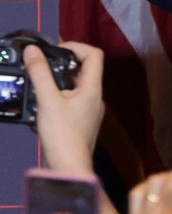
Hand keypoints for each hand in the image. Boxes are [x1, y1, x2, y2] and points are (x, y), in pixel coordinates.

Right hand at [27, 40, 104, 176]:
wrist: (68, 166)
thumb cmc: (63, 136)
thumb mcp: (48, 100)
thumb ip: (40, 74)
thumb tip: (34, 51)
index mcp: (93, 88)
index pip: (94, 55)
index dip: (76, 46)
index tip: (56, 50)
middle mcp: (95, 97)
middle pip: (83, 69)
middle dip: (62, 63)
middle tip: (42, 65)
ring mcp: (89, 109)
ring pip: (75, 85)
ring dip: (57, 81)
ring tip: (39, 85)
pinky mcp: (80, 120)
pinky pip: (70, 100)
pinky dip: (55, 97)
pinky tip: (40, 106)